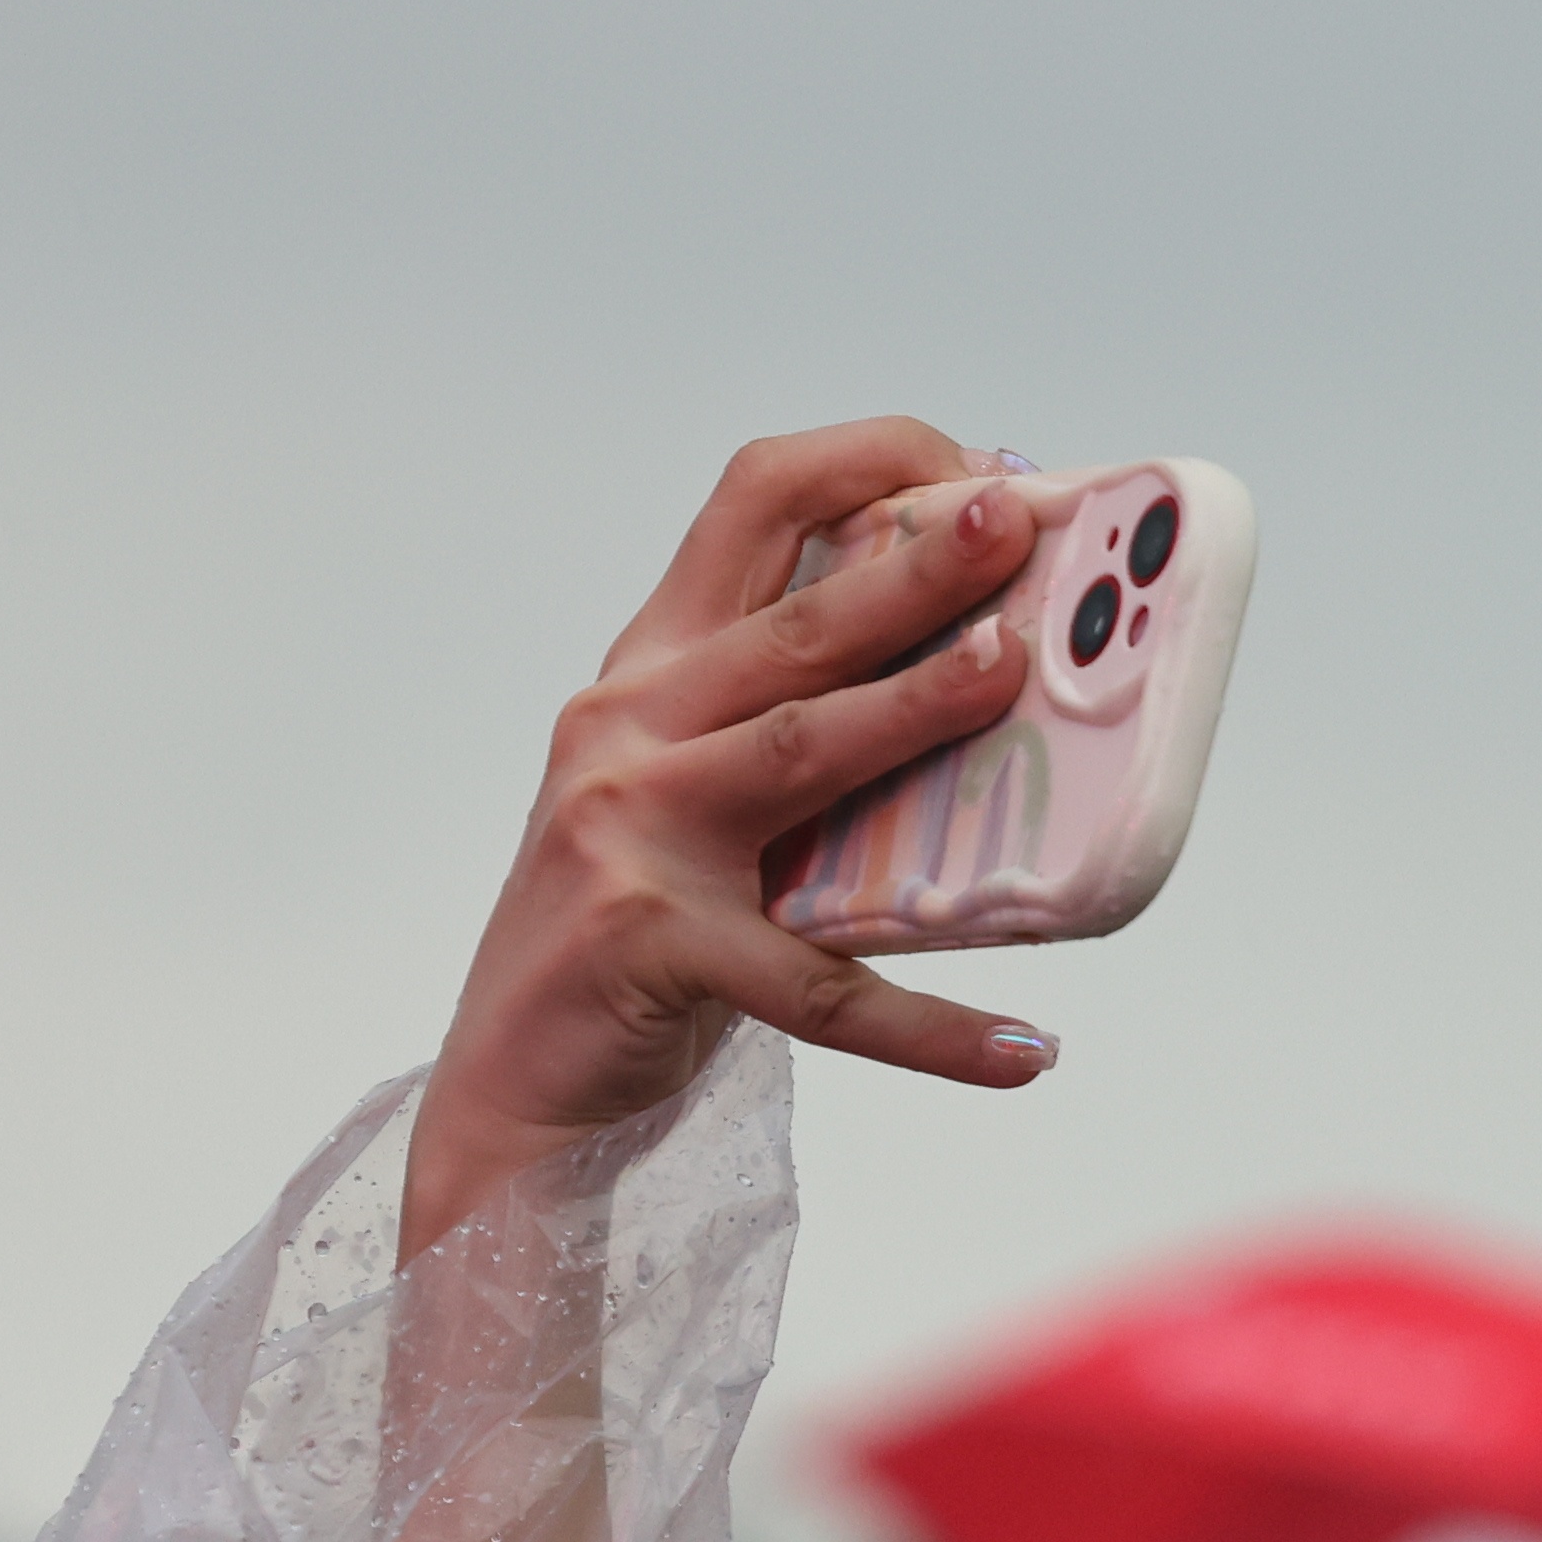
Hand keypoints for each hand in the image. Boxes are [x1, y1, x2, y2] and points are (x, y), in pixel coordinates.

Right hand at [407, 421, 1055, 1256]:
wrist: (519, 1076)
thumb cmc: (642, 925)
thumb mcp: (712, 794)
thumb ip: (811, 729)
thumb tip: (995, 676)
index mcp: (656, 669)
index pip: (752, 505)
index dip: (868, 465)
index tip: (980, 471)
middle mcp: (630, 724)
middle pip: (793, 622)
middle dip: (913, 562)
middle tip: (1016, 517)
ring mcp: (631, 829)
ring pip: (796, 749)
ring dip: (914, 703)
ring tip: (1014, 670)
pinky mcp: (653, 944)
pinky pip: (818, 988)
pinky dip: (928, 1027)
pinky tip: (1022, 1051)